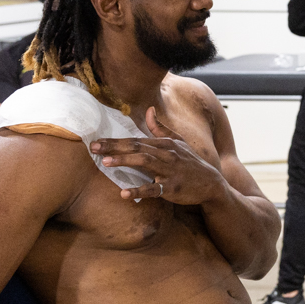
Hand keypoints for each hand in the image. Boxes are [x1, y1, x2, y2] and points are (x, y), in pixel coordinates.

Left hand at [91, 107, 226, 204]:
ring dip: (125, 161)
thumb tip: (148, 110)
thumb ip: (160, 128)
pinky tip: (124, 193)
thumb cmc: (191, 162)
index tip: (96, 141)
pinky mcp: (173, 188)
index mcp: (165, 144)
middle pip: (138, 147)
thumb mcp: (178, 142)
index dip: (116, 140)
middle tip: (93, 148)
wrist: (211, 183)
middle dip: (115, 147)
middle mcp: (167, 154)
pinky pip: (154, 189)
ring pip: (145, 162)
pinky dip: (139, 191)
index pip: (136, 140)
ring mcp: (170, 171)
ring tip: (106, 163)